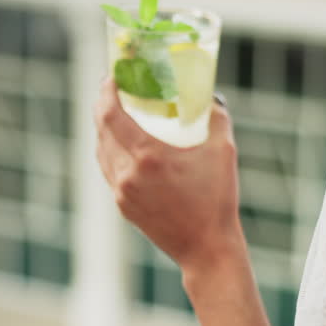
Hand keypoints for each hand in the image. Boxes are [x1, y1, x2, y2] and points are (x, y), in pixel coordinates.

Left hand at [94, 79, 244, 272]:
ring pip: (101, 151)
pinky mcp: (123, 206)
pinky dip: (110, 151)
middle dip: (103, 105)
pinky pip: (108, 169)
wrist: (206, 249)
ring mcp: (121, 192)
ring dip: (104, 128)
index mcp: (148, 157)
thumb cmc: (217, 200)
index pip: (111, 115)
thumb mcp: (224, 151)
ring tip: (115, 112)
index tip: (110, 77)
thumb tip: (210, 99)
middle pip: (101, 130)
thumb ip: (215, 118)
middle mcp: (127, 174)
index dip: (106, 92)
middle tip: (113, 88)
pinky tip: (120, 143)